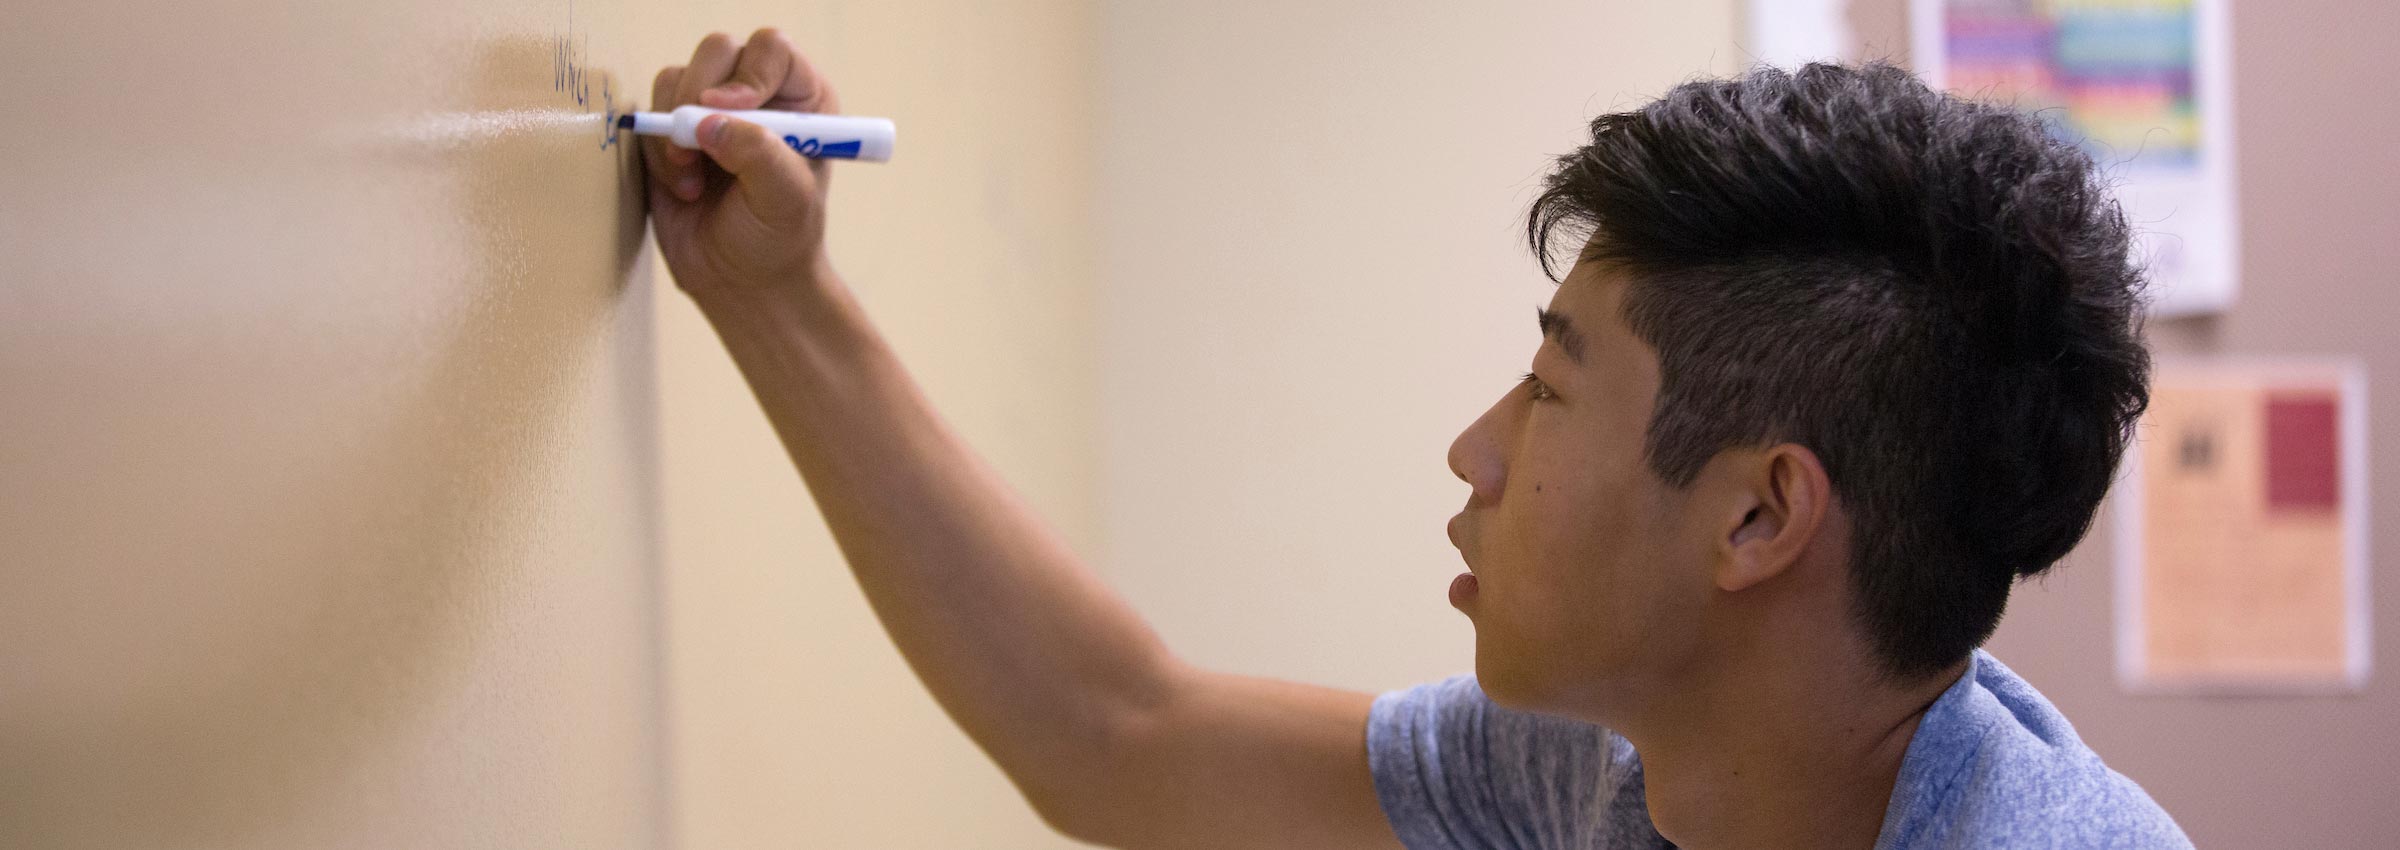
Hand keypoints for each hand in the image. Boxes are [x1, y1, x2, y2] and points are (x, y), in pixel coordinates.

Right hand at [643, 29, 841, 298]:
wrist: (743, 282)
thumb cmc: (778, 239)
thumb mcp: (785, 199)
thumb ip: (757, 153)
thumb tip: (708, 121)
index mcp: (800, 99)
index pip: (772, 50)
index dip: (749, 72)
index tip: (733, 108)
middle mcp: (756, 95)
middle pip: (717, 51)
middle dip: (698, 98)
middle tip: (698, 147)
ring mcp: (711, 111)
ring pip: (675, 80)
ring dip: (676, 131)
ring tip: (695, 182)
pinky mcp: (674, 133)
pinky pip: (650, 116)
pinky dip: (658, 152)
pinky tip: (683, 188)